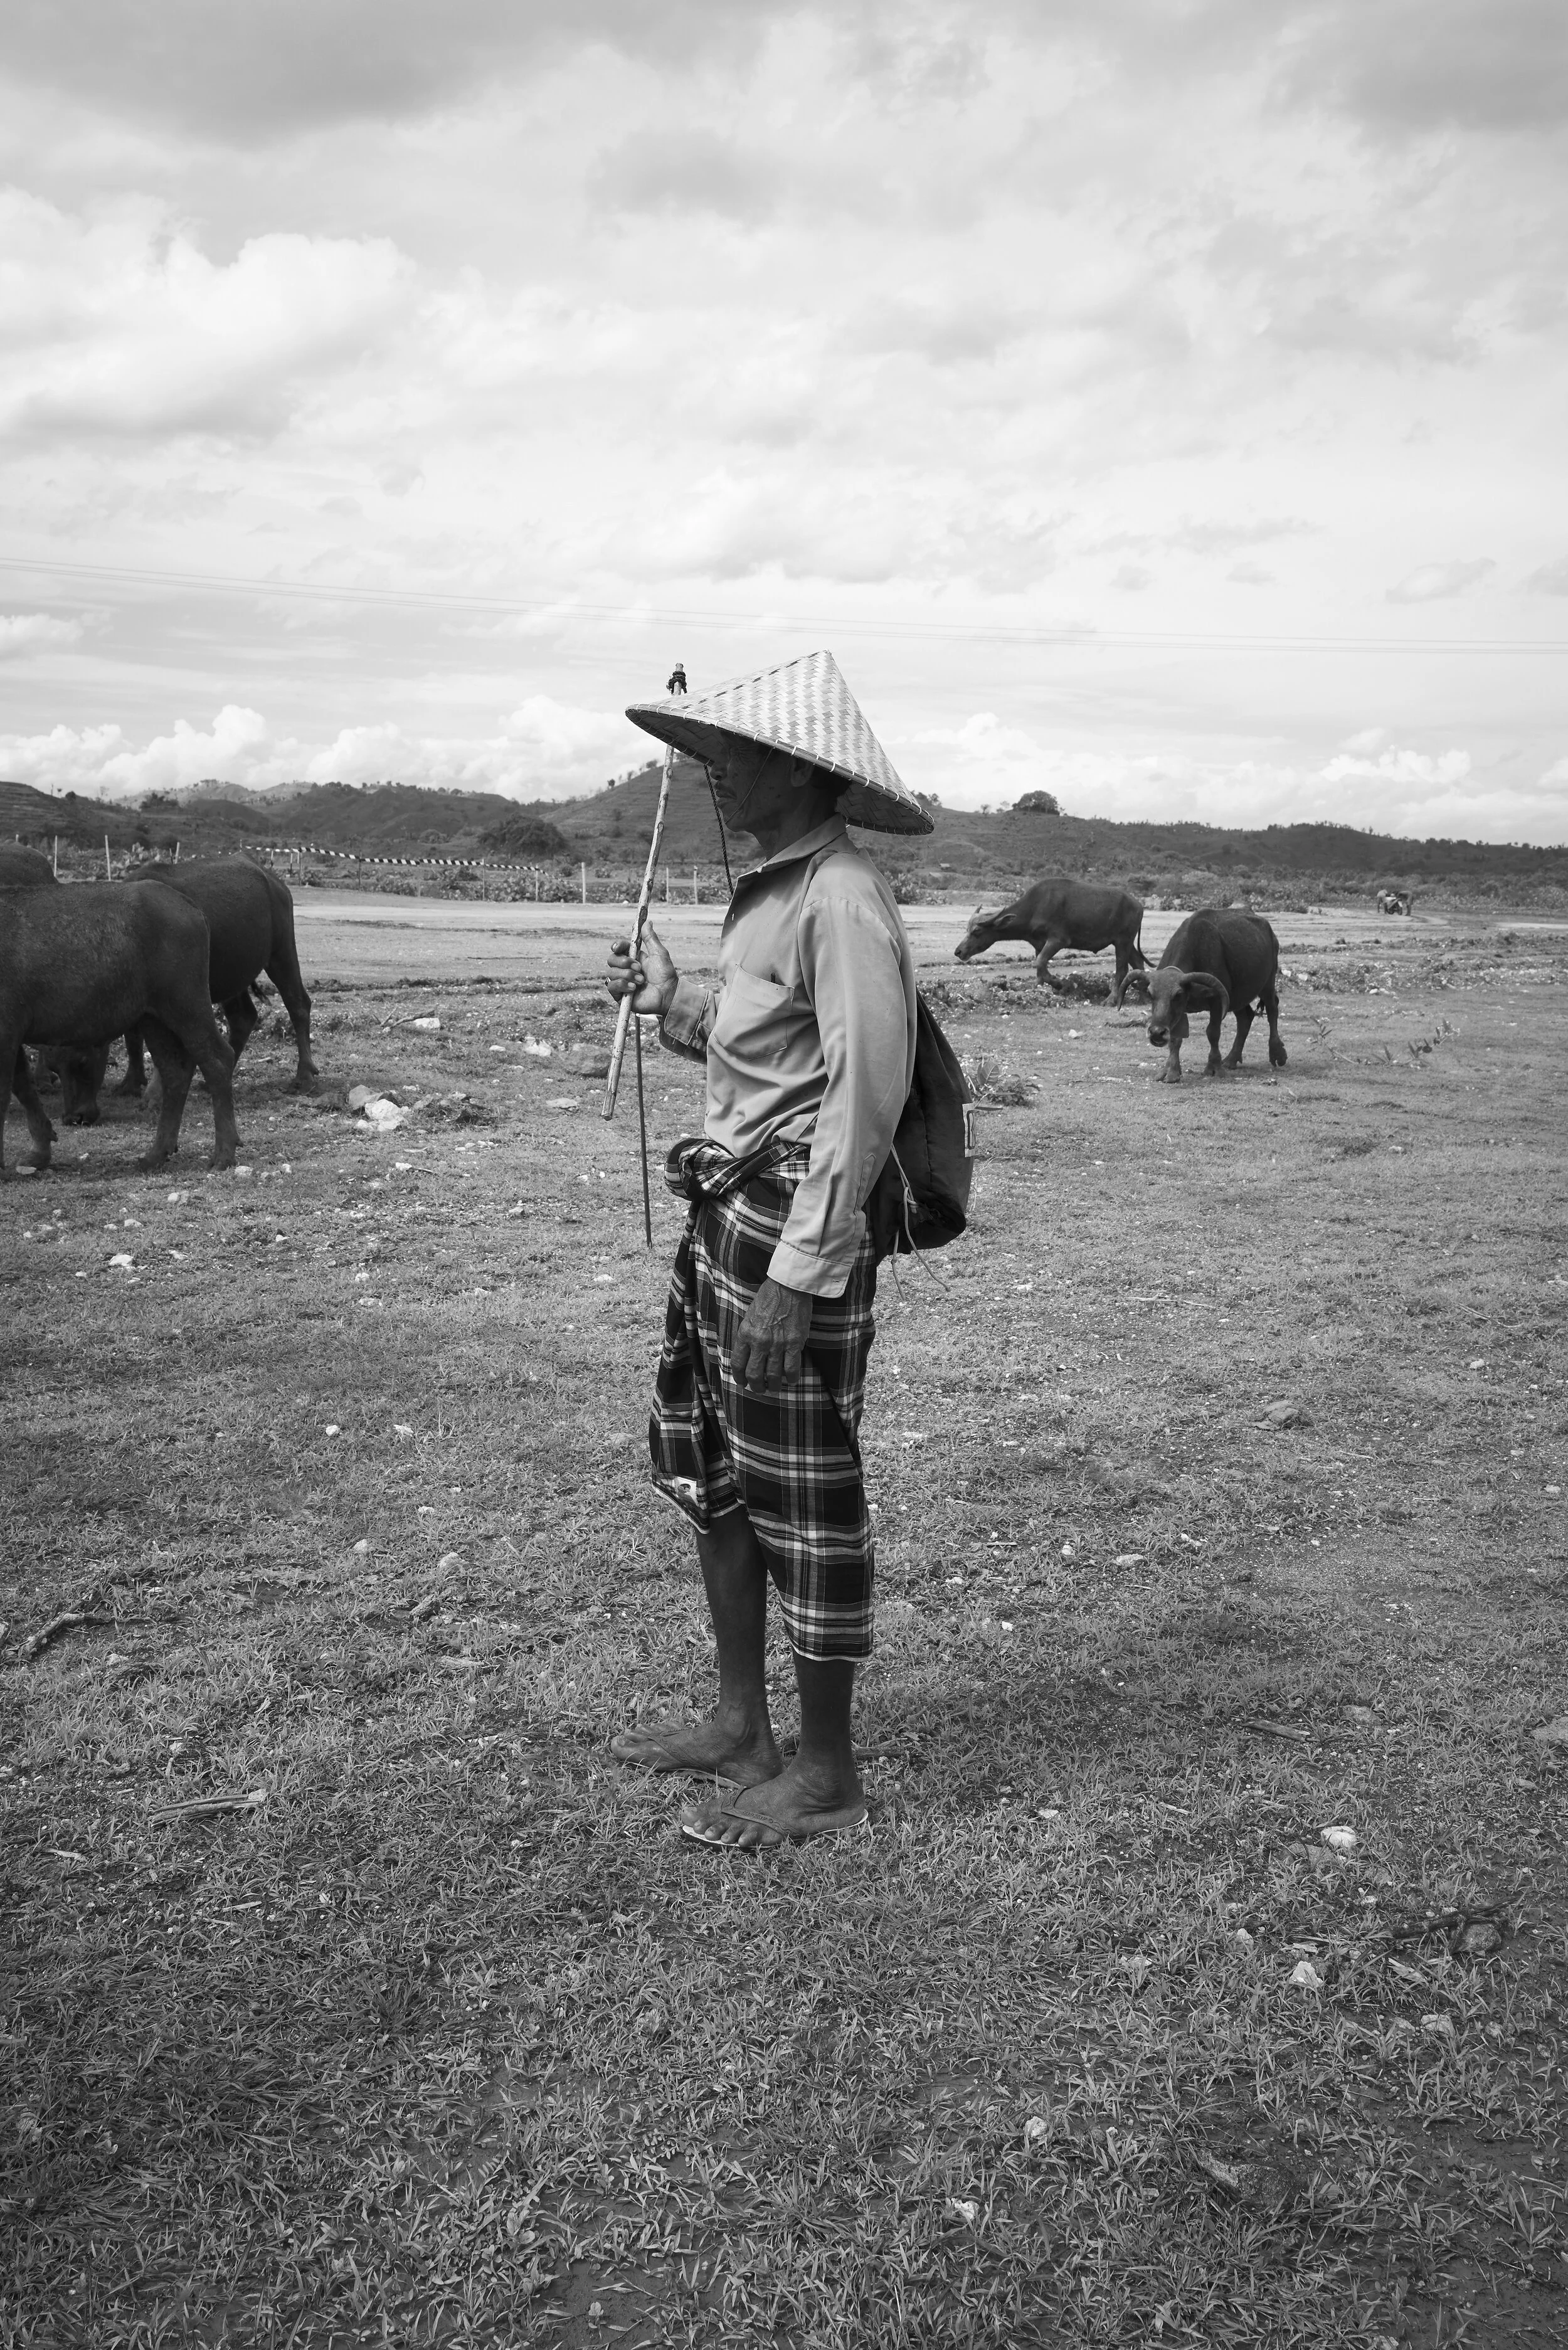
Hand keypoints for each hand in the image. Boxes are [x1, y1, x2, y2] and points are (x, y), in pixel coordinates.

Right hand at [605, 924, 677, 1015]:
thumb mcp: (659, 953)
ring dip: (627, 975)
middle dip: (624, 962)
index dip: (616, 946)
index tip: (619, 947)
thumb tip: (646, 922)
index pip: (617, 949)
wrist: (668, 994)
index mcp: (632, 958)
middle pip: (611, 960)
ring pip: (611, 973)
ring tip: (641, 980)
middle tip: (639, 968)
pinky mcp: (620, 995)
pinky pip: (611, 986)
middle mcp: (625, 970)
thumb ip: (650, 938)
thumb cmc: (666, 975)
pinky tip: (633, 988)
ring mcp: (622, 982)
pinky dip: (622, 985)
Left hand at [729, 1277, 812, 1391]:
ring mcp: (777, 1343)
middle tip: (759, 1389)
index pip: (738, 1363)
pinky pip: (792, 1368)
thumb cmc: (769, 1297)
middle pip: (754, 1374)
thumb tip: (751, 1354)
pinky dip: (791, 1378)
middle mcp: (759, 1341)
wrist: (788, 1285)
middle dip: (756, 1386)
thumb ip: (749, 1336)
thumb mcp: (750, 1316)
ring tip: (775, 1387)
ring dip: (773, 1385)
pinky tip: (791, 1380)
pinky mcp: (794, 1343)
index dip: (740, 1377)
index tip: (743, 1382)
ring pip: (772, 1375)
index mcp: (745, 1333)